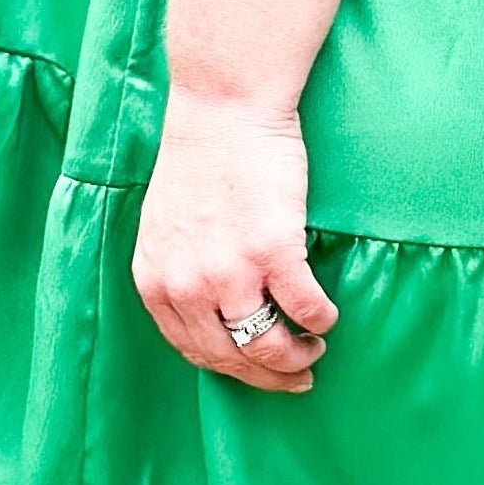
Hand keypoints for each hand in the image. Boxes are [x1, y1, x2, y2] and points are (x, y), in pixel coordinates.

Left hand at [132, 87, 338, 390]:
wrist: (222, 108)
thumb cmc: (200, 158)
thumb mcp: (165, 227)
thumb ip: (179, 270)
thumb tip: (211, 311)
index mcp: (157, 281)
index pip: (194, 350)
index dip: (233, 370)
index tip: (257, 372)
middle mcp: (187, 286)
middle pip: (233, 358)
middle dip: (270, 376)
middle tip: (298, 376)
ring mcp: (229, 271)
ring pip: (269, 345)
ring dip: (298, 355)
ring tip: (314, 347)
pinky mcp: (273, 250)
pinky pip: (305, 307)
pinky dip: (321, 319)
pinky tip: (327, 316)